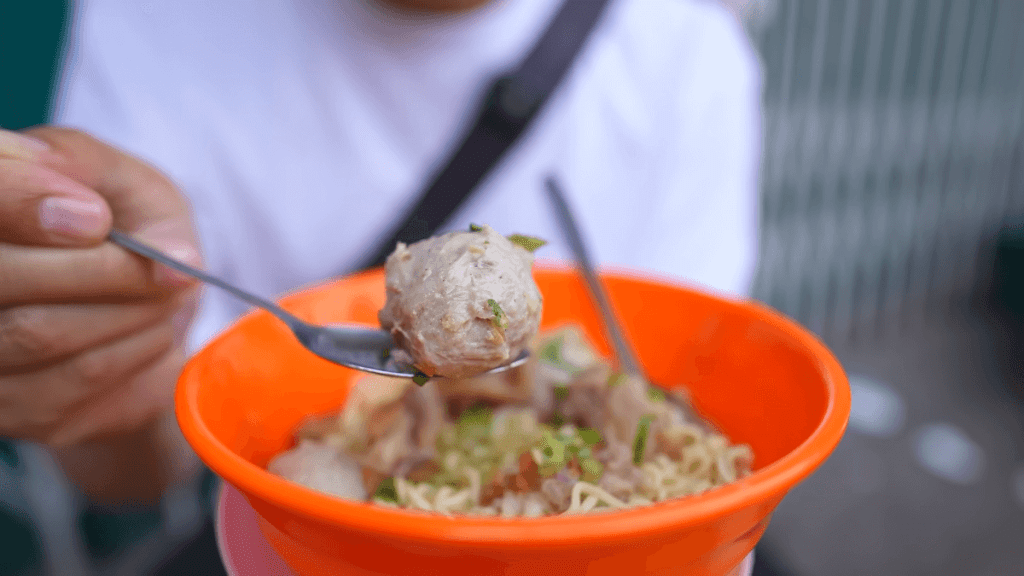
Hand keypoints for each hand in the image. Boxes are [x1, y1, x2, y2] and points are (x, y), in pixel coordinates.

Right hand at [0, 126, 202, 449]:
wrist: (148, 311)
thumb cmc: (129, 230)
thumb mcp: (120, 179)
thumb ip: (92, 171)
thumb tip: (88, 216)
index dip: (25, 202)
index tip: (96, 218)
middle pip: (3, 276)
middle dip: (106, 270)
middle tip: (164, 267)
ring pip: (39, 333)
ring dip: (129, 313)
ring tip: (164, 296)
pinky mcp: (7, 409)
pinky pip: (72, 380)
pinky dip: (133, 352)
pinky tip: (152, 332)